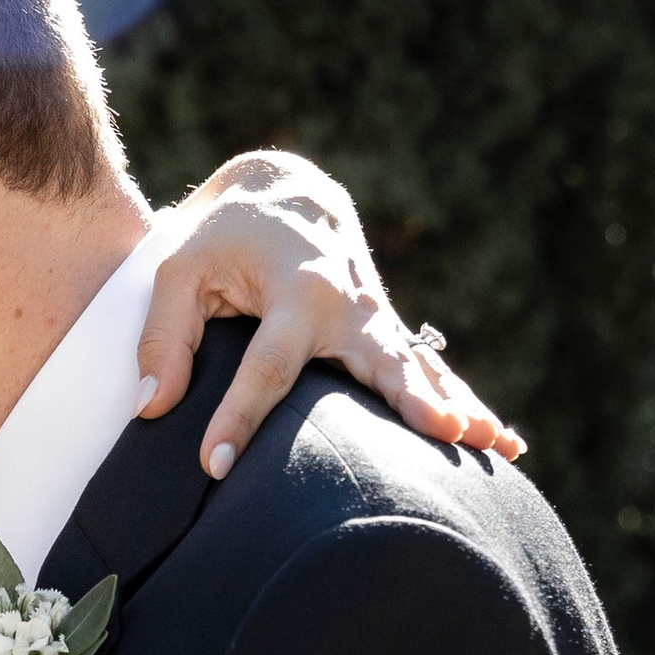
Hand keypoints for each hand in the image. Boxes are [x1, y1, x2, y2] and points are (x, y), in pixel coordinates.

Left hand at [138, 151, 525, 480]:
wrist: (283, 189)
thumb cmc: (222, 234)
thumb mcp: (178, 269)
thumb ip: (162, 336)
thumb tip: (152, 406)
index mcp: (296, 289)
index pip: (266, 367)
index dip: (238, 416)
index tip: (215, 465)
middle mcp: (347, 304)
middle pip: (381, 364)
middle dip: (410, 401)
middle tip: (442, 434)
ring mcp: (375, 318)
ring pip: (420, 371)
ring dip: (456, 408)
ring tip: (491, 447)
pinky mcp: (385, 332)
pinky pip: (428, 373)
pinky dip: (461, 403)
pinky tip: (502, 444)